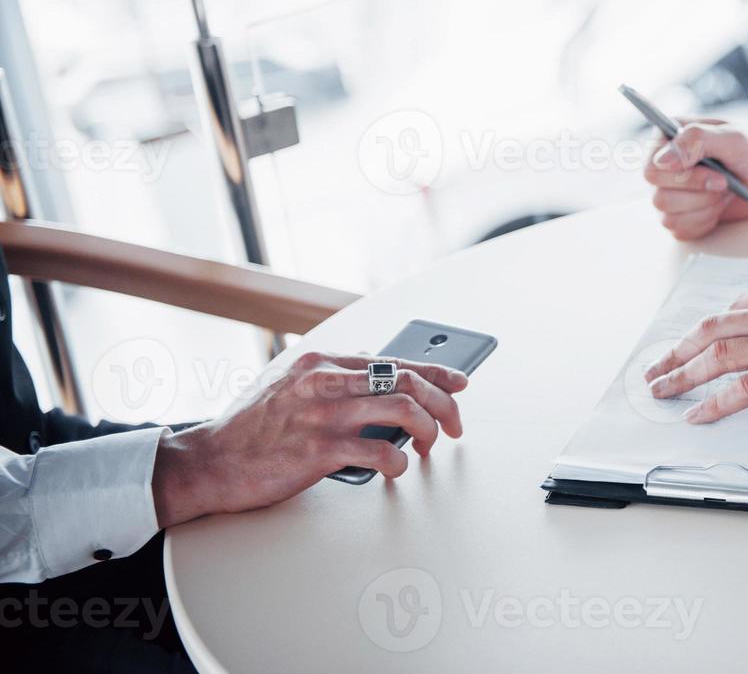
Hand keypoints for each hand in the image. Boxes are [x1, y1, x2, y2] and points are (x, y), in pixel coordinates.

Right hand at [151, 352, 470, 527]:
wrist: (208, 462)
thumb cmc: (251, 428)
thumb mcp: (288, 383)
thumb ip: (330, 375)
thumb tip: (373, 368)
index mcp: (320, 361)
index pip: (393, 360)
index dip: (436, 372)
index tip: (459, 383)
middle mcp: (324, 380)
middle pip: (407, 380)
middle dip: (443, 402)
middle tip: (453, 424)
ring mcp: (322, 414)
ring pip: (402, 408)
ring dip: (427, 429)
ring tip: (429, 446)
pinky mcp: (318, 450)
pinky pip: (380, 451)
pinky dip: (399, 462)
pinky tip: (398, 469)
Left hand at [642, 272, 747, 422]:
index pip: (735, 306)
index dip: (710, 329)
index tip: (697, 343)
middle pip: (712, 328)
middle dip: (678, 350)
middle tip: (658, 366)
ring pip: (718, 356)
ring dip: (683, 374)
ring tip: (663, 388)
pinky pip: (743, 389)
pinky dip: (714, 402)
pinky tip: (698, 412)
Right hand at [643, 119, 747, 239]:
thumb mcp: (731, 137)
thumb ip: (696, 140)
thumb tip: (661, 160)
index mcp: (667, 139)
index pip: (651, 167)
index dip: (680, 177)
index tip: (714, 174)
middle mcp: (662, 165)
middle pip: (658, 196)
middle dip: (699, 193)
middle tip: (725, 182)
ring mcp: (668, 192)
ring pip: (668, 216)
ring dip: (704, 207)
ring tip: (723, 192)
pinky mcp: (678, 214)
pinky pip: (680, 230)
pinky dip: (705, 221)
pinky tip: (717, 206)